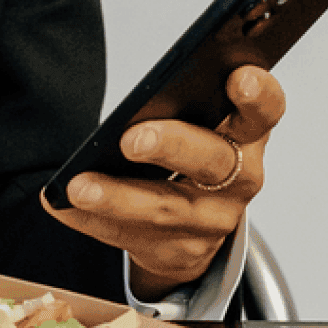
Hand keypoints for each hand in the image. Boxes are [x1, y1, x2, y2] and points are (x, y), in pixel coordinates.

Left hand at [45, 66, 284, 300]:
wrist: (193, 222)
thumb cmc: (189, 152)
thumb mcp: (199, 123)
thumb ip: (182, 103)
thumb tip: (135, 101)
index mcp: (247, 133)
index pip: (265, 110)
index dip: (258, 95)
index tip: (238, 77)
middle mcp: (239, 177)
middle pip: (212, 160)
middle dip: (172, 146)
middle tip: (130, 139)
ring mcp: (212, 220)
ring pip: (165, 207)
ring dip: (117, 196)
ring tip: (79, 186)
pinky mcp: (181, 250)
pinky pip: (131, 236)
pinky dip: (91, 220)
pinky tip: (62, 206)